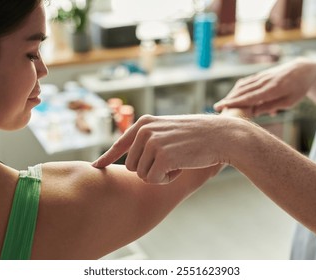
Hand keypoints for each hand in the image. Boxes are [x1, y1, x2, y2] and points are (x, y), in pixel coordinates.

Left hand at [92, 114, 232, 183]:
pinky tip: (180, 167)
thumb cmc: (196, 136)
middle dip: (148, 169)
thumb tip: (129, 160)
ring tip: (176, 160)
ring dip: (158, 174)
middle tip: (169, 160)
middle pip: (131, 166)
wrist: (220, 135)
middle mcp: (143, 130)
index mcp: (143, 123)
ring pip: (141, 174)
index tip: (96, 167)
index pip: (119, 144)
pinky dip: (166, 179)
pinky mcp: (161, 156)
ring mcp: (152, 142)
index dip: (106, 157)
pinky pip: (153, 180)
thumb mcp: (167, 131)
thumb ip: (148, 139)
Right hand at [213, 58, 315, 115]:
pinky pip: (246, 82)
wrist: (304, 69)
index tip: (223, 106)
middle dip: (229, 99)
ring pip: (242, 86)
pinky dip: (238, 89)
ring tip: (223, 103)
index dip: (235, 102)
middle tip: (216, 108)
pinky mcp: (260, 75)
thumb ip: (270, 106)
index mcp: (273, 89)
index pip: (250, 97)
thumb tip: (253, 112)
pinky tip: (233, 95)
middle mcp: (264, 81)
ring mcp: (261, 77)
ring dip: (231, 94)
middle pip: (242, 91)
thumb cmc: (298, 89)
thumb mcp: (289, 102)